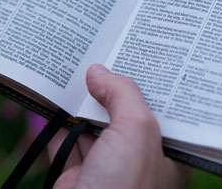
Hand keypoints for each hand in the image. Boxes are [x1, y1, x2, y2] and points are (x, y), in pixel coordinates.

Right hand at [48, 64, 189, 188]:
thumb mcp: (137, 131)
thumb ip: (122, 94)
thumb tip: (99, 72)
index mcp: (167, 154)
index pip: (163, 109)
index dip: (151, 81)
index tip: (141, 51)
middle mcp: (138, 159)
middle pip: (124, 112)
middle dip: (112, 86)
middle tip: (105, 47)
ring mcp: (105, 168)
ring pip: (93, 123)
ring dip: (82, 98)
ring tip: (76, 61)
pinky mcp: (75, 174)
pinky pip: (65, 137)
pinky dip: (58, 118)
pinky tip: (54, 91)